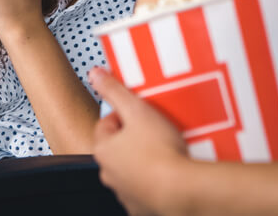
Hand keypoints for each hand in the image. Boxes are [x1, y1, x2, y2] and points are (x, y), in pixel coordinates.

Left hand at [90, 67, 190, 214]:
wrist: (182, 190)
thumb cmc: (161, 153)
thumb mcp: (137, 110)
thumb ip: (114, 90)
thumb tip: (96, 75)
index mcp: (103, 150)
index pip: (105, 124)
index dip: (124, 114)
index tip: (140, 113)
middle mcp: (109, 173)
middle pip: (118, 148)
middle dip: (135, 138)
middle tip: (155, 130)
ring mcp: (125, 192)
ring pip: (131, 169)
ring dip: (144, 160)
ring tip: (166, 150)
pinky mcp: (142, 207)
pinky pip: (146, 189)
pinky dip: (154, 181)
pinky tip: (170, 170)